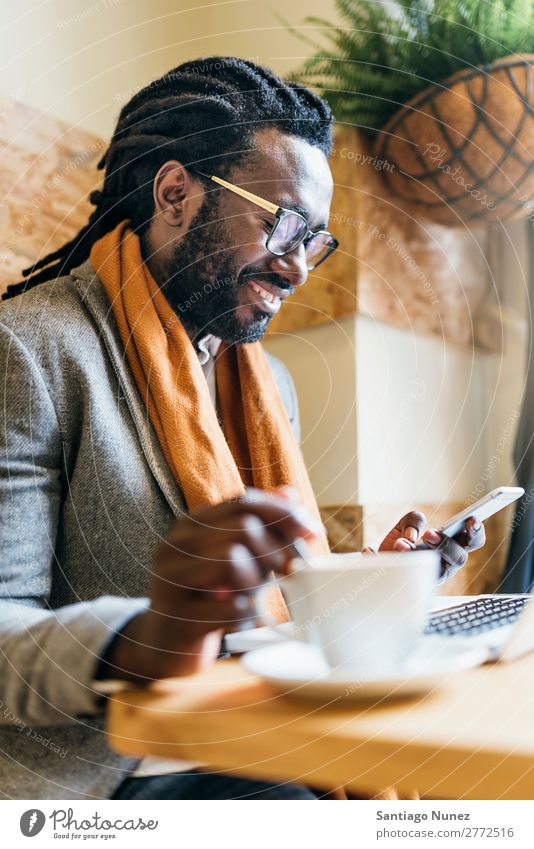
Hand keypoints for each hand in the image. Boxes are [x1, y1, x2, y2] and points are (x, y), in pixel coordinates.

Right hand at [102, 488, 321, 681]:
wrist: (164, 644)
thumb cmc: (208, 596)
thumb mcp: (235, 556)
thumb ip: (261, 526)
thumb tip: (291, 493)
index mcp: (191, 524)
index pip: (244, 501)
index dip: (285, 514)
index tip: (313, 533)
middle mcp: (176, 545)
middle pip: (243, 528)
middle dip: (272, 552)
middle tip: (276, 575)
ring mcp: (170, 580)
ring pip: (233, 561)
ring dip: (255, 583)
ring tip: (249, 596)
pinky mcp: (177, 618)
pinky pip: (231, 608)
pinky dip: (246, 615)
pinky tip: (239, 619)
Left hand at [364, 511, 485, 581]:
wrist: (377, 566)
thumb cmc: (399, 545)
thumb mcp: (406, 526)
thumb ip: (412, 520)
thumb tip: (412, 534)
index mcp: (449, 549)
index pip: (472, 542)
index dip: (476, 532)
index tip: (471, 519)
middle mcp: (443, 566)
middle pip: (459, 558)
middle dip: (446, 544)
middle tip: (430, 534)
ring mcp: (425, 579)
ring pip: (431, 570)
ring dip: (416, 553)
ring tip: (400, 544)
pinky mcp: (403, 586)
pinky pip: (394, 577)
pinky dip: (379, 559)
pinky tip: (369, 550)